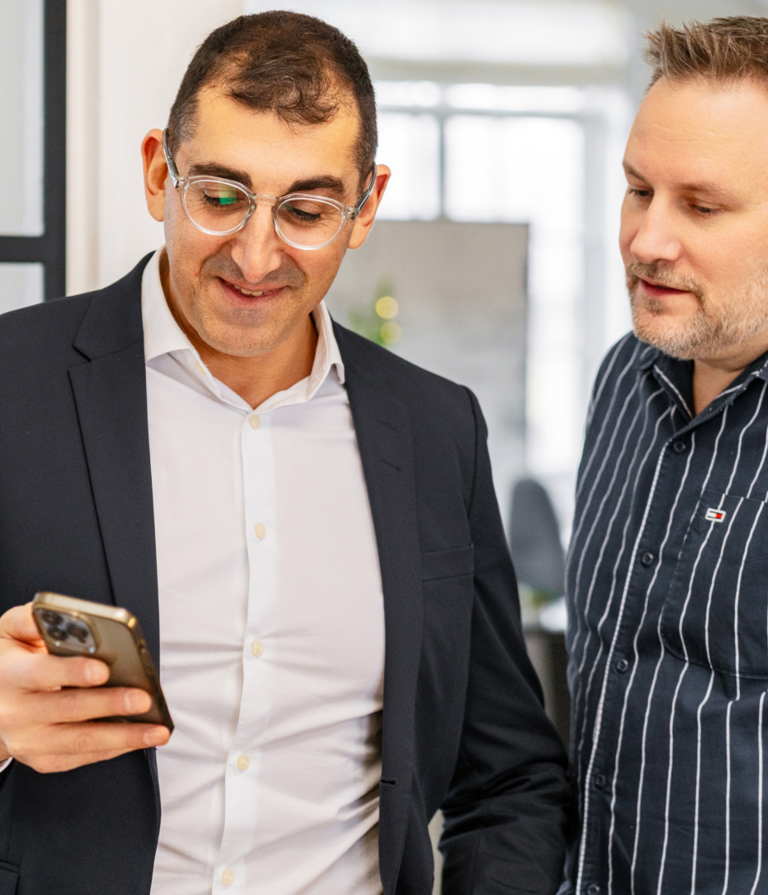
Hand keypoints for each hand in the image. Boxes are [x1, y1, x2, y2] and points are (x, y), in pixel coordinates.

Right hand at [0, 603, 169, 772]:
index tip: (104, 669)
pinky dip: (114, 750)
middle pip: (68, 710)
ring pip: (80, 742)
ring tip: (158, 731)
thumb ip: (32, 619)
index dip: (73, 672)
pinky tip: (140, 740)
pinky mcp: (41, 759)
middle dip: (110, 705)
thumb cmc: (10, 661)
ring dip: (123, 738)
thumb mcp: (9, 633)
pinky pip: (82, 757)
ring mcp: (28, 740)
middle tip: (144, 699)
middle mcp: (16, 712)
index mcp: (11, 675)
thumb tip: (64, 614)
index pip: (42, 673)